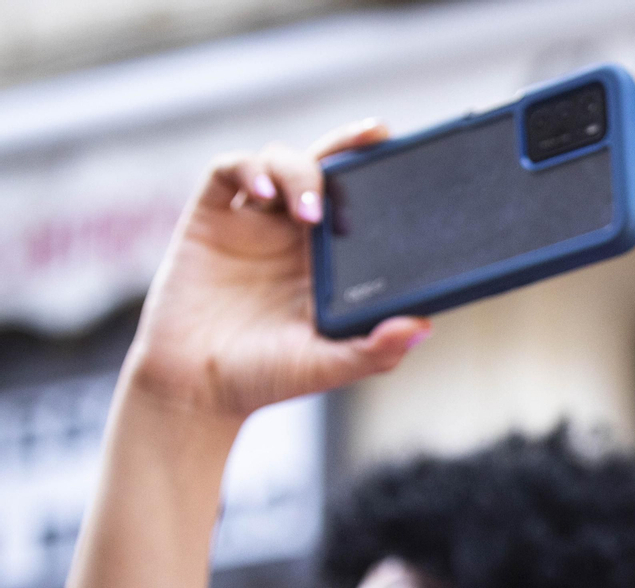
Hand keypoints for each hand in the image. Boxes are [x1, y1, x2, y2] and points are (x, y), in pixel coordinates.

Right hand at [125, 120, 430, 420]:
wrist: (196, 389)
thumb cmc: (267, 378)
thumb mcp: (330, 366)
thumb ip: (376, 349)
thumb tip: (423, 326)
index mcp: (332, 261)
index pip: (362, 203)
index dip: (381, 177)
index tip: (410, 158)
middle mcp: (295, 235)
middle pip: (326, 168)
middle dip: (349, 144)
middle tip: (377, 135)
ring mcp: (254, 223)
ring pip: (281, 161)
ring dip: (301, 172)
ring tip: (310, 212)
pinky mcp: (210, 219)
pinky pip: (228, 172)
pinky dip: (247, 168)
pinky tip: (264, 191)